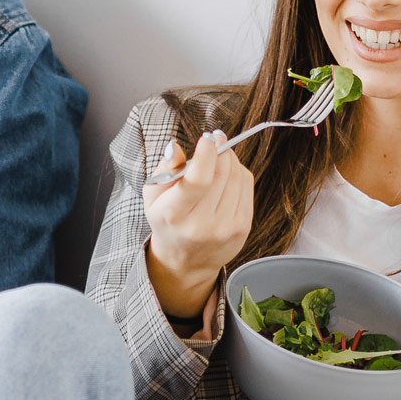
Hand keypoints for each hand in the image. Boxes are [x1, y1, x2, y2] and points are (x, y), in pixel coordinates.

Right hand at [143, 130, 253, 316]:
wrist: (185, 261)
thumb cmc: (168, 221)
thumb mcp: (153, 196)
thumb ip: (164, 168)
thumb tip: (175, 147)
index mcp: (174, 214)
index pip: (197, 181)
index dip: (207, 155)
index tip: (208, 138)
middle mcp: (201, 224)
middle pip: (222, 174)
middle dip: (220, 150)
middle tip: (214, 140)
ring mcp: (226, 228)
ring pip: (237, 177)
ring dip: (230, 160)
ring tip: (218, 157)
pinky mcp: (243, 228)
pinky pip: (247, 187)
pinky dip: (239, 173)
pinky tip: (227, 175)